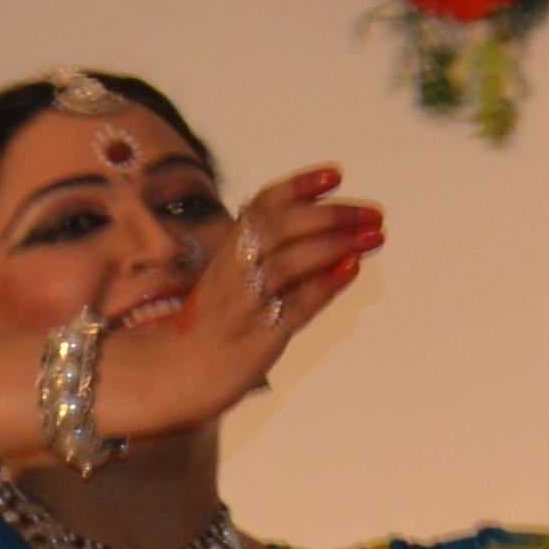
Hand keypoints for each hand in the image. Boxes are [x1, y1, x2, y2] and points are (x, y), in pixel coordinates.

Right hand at [108, 168, 385, 432]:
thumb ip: (275, 258)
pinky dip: (324, 285)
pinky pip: (294, 306)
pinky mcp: (256, 337)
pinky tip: (351, 269)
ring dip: (335, 244)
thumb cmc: (215, 325)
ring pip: (289, 263)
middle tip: (374, 214)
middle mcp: (233, 271)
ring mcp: (244, 304)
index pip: (264, 206)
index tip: (335, 174)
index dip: (300, 186)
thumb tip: (338, 244)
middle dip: (332, 216)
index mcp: (229, 251)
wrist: (173, 374)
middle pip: (281, 229)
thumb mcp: (236, 280)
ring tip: (375, 236)